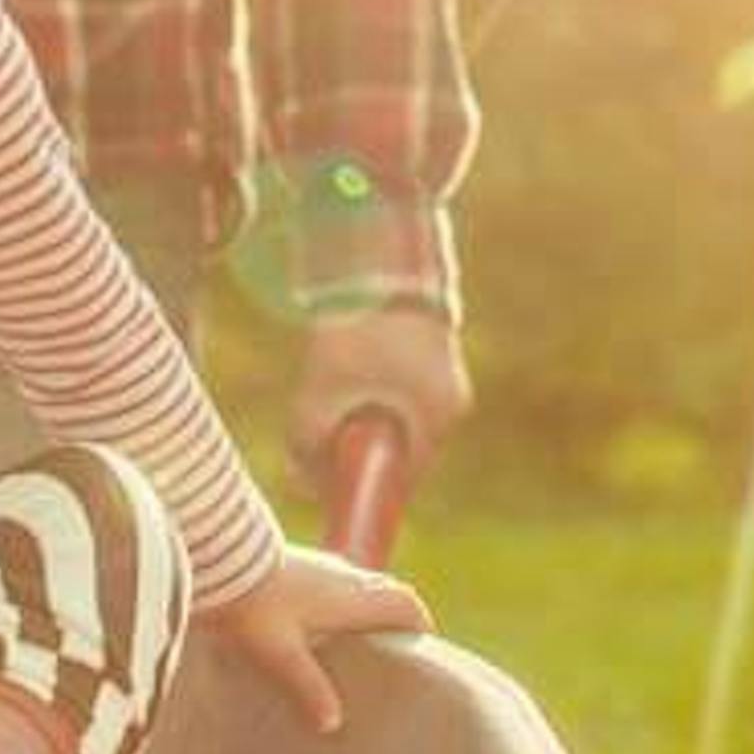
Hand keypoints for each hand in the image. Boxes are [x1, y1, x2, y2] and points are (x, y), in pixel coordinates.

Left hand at [204, 542, 431, 734]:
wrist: (217, 555)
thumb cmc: (251, 604)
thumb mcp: (279, 653)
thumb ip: (308, 687)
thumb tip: (333, 723)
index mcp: (351, 597)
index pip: (404, 604)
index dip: (420, 624)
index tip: (425, 647)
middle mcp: (343, 576)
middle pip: (387, 592)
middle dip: (398, 618)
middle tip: (396, 649)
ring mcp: (320, 566)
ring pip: (360, 586)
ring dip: (368, 608)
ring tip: (357, 643)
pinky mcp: (297, 563)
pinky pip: (334, 582)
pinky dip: (341, 602)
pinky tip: (317, 624)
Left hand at [290, 307, 470, 479]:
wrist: (378, 260)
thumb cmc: (355, 331)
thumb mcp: (320, 393)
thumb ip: (307, 442)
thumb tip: (301, 483)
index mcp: (439, 419)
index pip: (404, 479)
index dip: (365, 492)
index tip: (330, 493)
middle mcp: (452, 400)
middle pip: (400, 448)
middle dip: (357, 452)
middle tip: (316, 446)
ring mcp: (445, 372)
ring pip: (397, 416)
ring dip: (361, 417)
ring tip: (329, 395)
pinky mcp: (431, 348)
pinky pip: (399, 388)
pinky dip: (370, 389)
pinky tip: (343, 369)